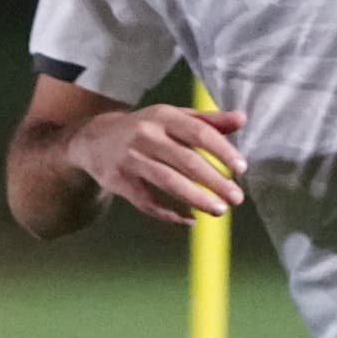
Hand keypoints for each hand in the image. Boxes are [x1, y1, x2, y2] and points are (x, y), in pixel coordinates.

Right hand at [67, 104, 247, 225]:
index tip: (241, 169)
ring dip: (196, 198)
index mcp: (164, 117)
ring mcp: (130, 159)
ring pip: (167, 182)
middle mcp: (146, 135)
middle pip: (186, 160)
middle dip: (214, 181)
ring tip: (218, 210)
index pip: (199, 133)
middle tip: (236, 198)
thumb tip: (242, 119)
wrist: (93, 140)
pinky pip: (147, 202)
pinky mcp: (119, 181)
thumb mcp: (173, 118)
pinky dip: (169, 214)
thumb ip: (208, 121)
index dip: (222, 151)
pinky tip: (189, 220)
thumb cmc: (146, 129)